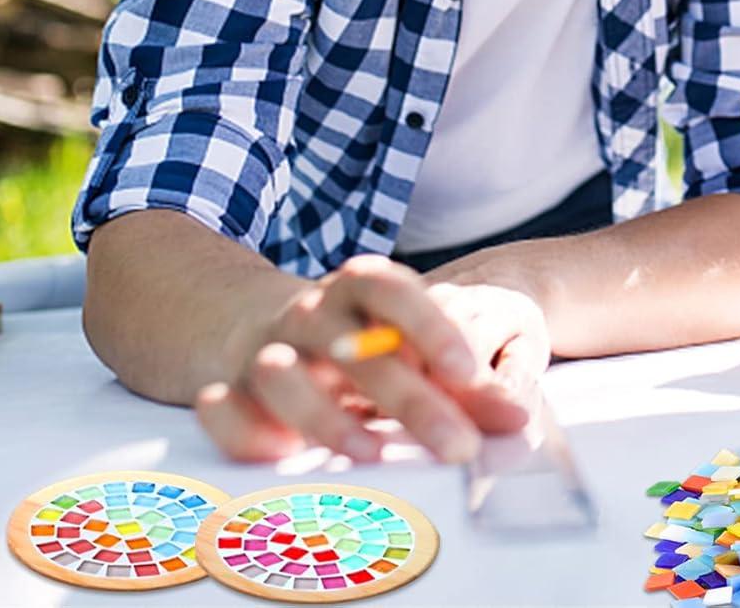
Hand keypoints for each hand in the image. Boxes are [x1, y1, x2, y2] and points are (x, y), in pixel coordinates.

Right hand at [195, 255, 547, 463]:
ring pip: (286, 374)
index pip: (397, 294)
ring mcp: (267, 348)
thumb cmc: (352, 338)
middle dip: (410, 400)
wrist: (251, 321)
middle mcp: (313, 313)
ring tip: (368, 451)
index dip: (433, 328)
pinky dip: (244, 429)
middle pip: (359, 350)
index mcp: (360, 288)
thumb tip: (515, 418)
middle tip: (458, 446)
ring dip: (326, 414)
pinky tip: (278, 452)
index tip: (471, 372)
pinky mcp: (227, 388)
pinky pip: (224, 409)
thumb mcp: (405, 344)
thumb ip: (461, 381)